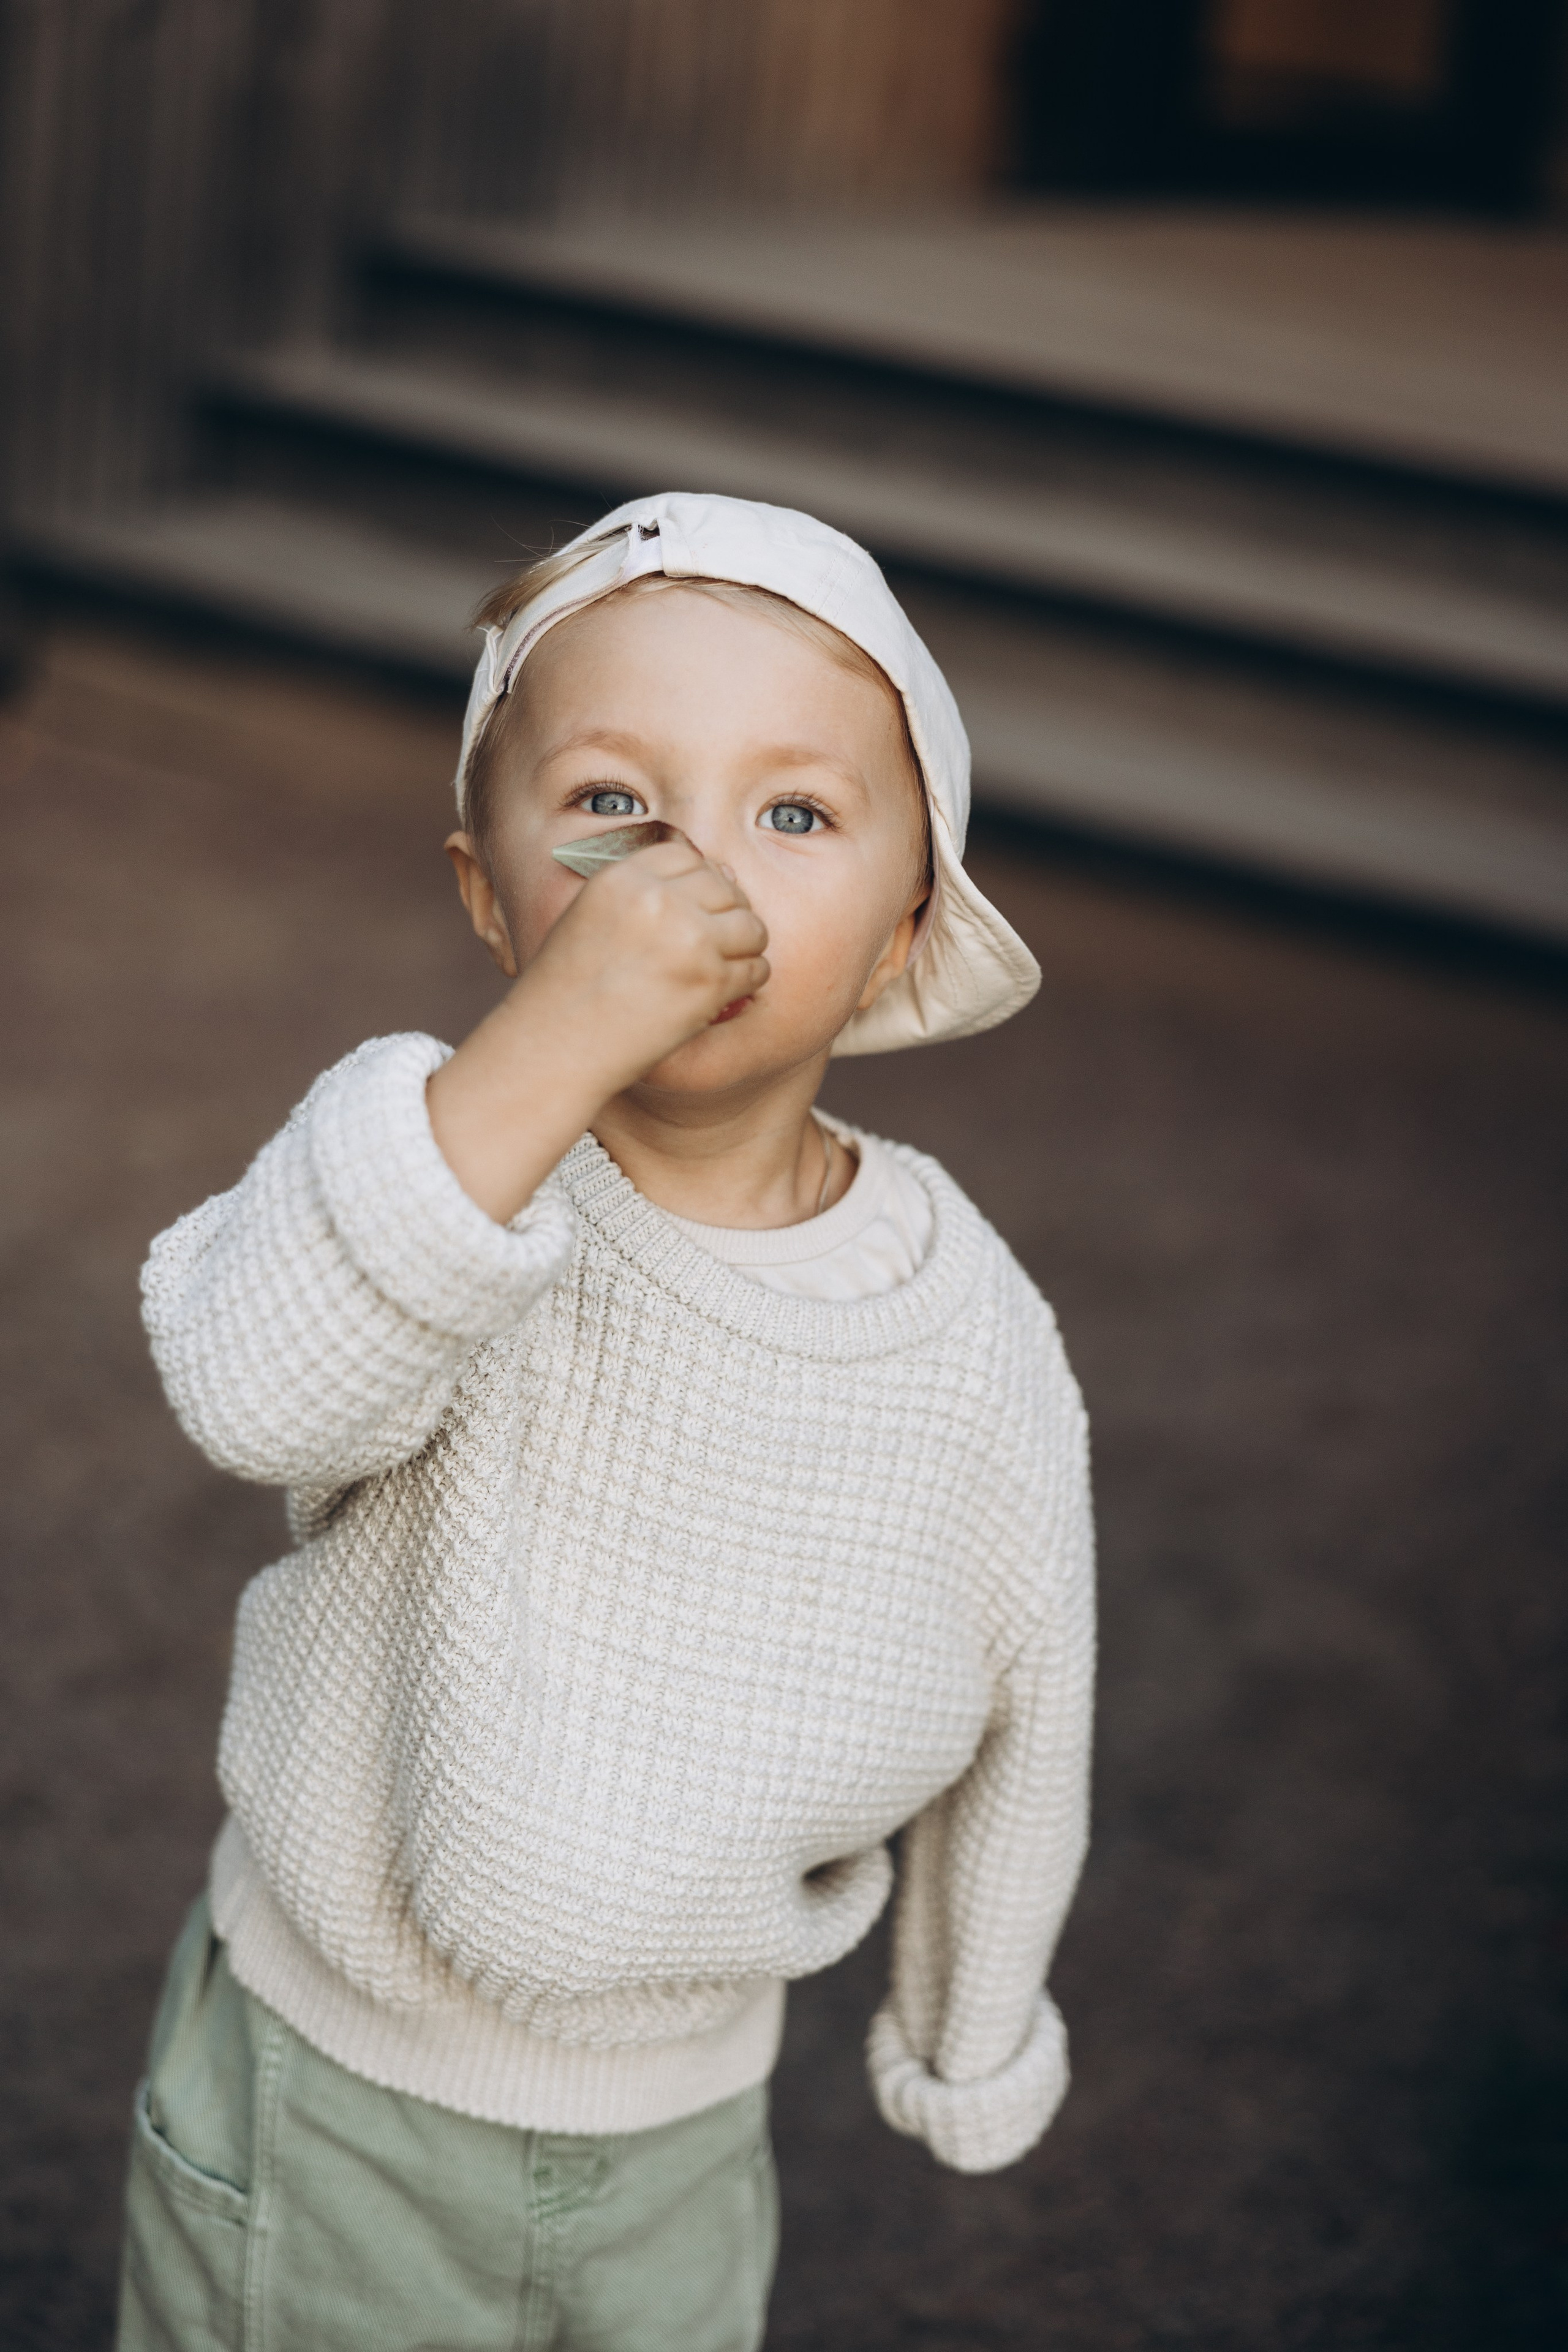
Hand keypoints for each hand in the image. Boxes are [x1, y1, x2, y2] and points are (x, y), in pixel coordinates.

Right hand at [524, 836, 769, 1099]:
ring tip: (720, 969)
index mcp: (621, 879)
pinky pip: (756, 970)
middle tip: (713, 945)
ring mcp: (688, 939)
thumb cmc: (565, 991)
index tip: (695, 909)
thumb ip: (643, 895)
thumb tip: (724, 874)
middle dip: (726, 915)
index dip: (699, 882)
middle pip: (725, 888)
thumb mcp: (588, 918)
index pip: (686, 857)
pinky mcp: (709, 981)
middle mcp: (657, 900)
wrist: (555, 1046)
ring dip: (744, 949)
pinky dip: (746, 983)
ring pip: (752, 927)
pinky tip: (720, 994)